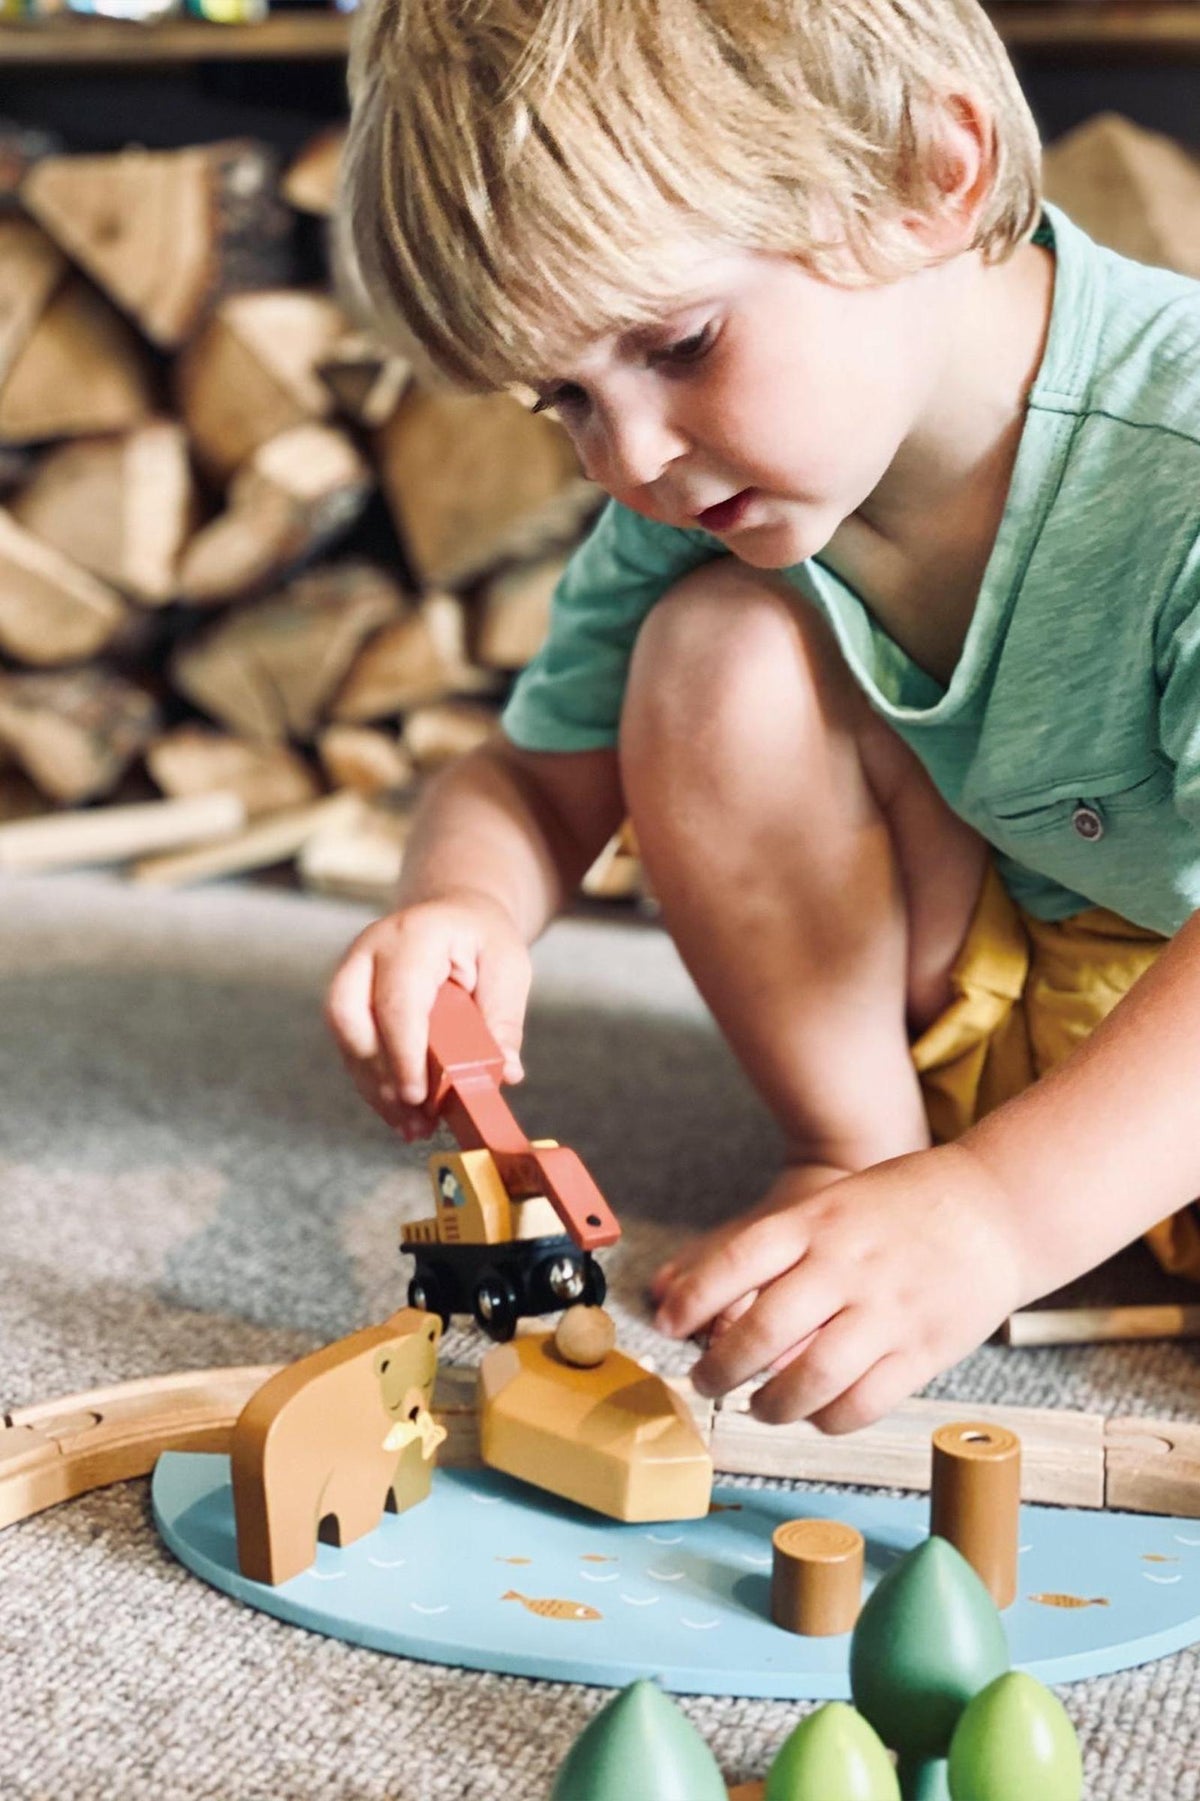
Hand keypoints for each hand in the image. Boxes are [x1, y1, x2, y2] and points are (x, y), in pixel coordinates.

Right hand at [324, 891, 531, 1139]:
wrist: (455, 915)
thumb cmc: (482, 938)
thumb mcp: (508, 968)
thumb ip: (504, 1019)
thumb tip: (504, 1072)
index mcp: (413, 936)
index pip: (397, 999)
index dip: (403, 1051)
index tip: (417, 1095)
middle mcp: (370, 951)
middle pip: (349, 1017)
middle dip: (378, 1074)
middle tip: (413, 1115)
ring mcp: (352, 974)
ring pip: (346, 1038)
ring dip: (375, 1088)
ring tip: (412, 1126)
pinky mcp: (349, 999)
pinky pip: (352, 1047)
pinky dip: (375, 1084)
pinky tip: (401, 1113)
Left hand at [653, 1142, 1023, 1431]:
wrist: (997, 1205)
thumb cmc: (903, 1204)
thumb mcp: (835, 1202)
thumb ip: (783, 1246)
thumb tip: (710, 1298)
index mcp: (819, 1220)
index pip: (737, 1260)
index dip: (693, 1298)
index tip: (668, 1324)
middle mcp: (846, 1264)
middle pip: (762, 1329)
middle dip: (720, 1368)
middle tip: (705, 1382)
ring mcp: (886, 1310)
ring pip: (809, 1378)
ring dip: (769, 1406)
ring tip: (757, 1407)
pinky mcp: (923, 1349)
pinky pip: (863, 1403)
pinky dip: (827, 1419)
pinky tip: (814, 1414)